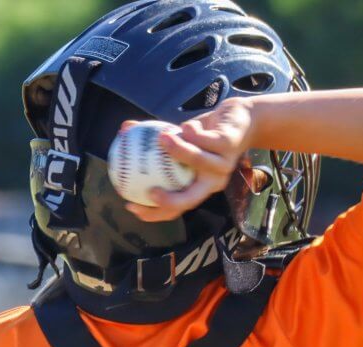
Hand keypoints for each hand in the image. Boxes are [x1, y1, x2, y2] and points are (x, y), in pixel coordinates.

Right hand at [125, 97, 254, 222]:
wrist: (240, 118)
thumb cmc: (206, 133)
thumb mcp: (178, 138)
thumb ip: (153, 139)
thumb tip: (122, 131)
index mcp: (199, 186)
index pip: (175, 208)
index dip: (154, 213)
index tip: (131, 206)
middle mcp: (212, 181)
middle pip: (190, 200)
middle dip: (169, 200)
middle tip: (149, 191)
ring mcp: (223, 165)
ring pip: (199, 162)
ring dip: (179, 150)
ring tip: (160, 139)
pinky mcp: (230, 145)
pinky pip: (207, 139)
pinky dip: (193, 132)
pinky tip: (184, 126)